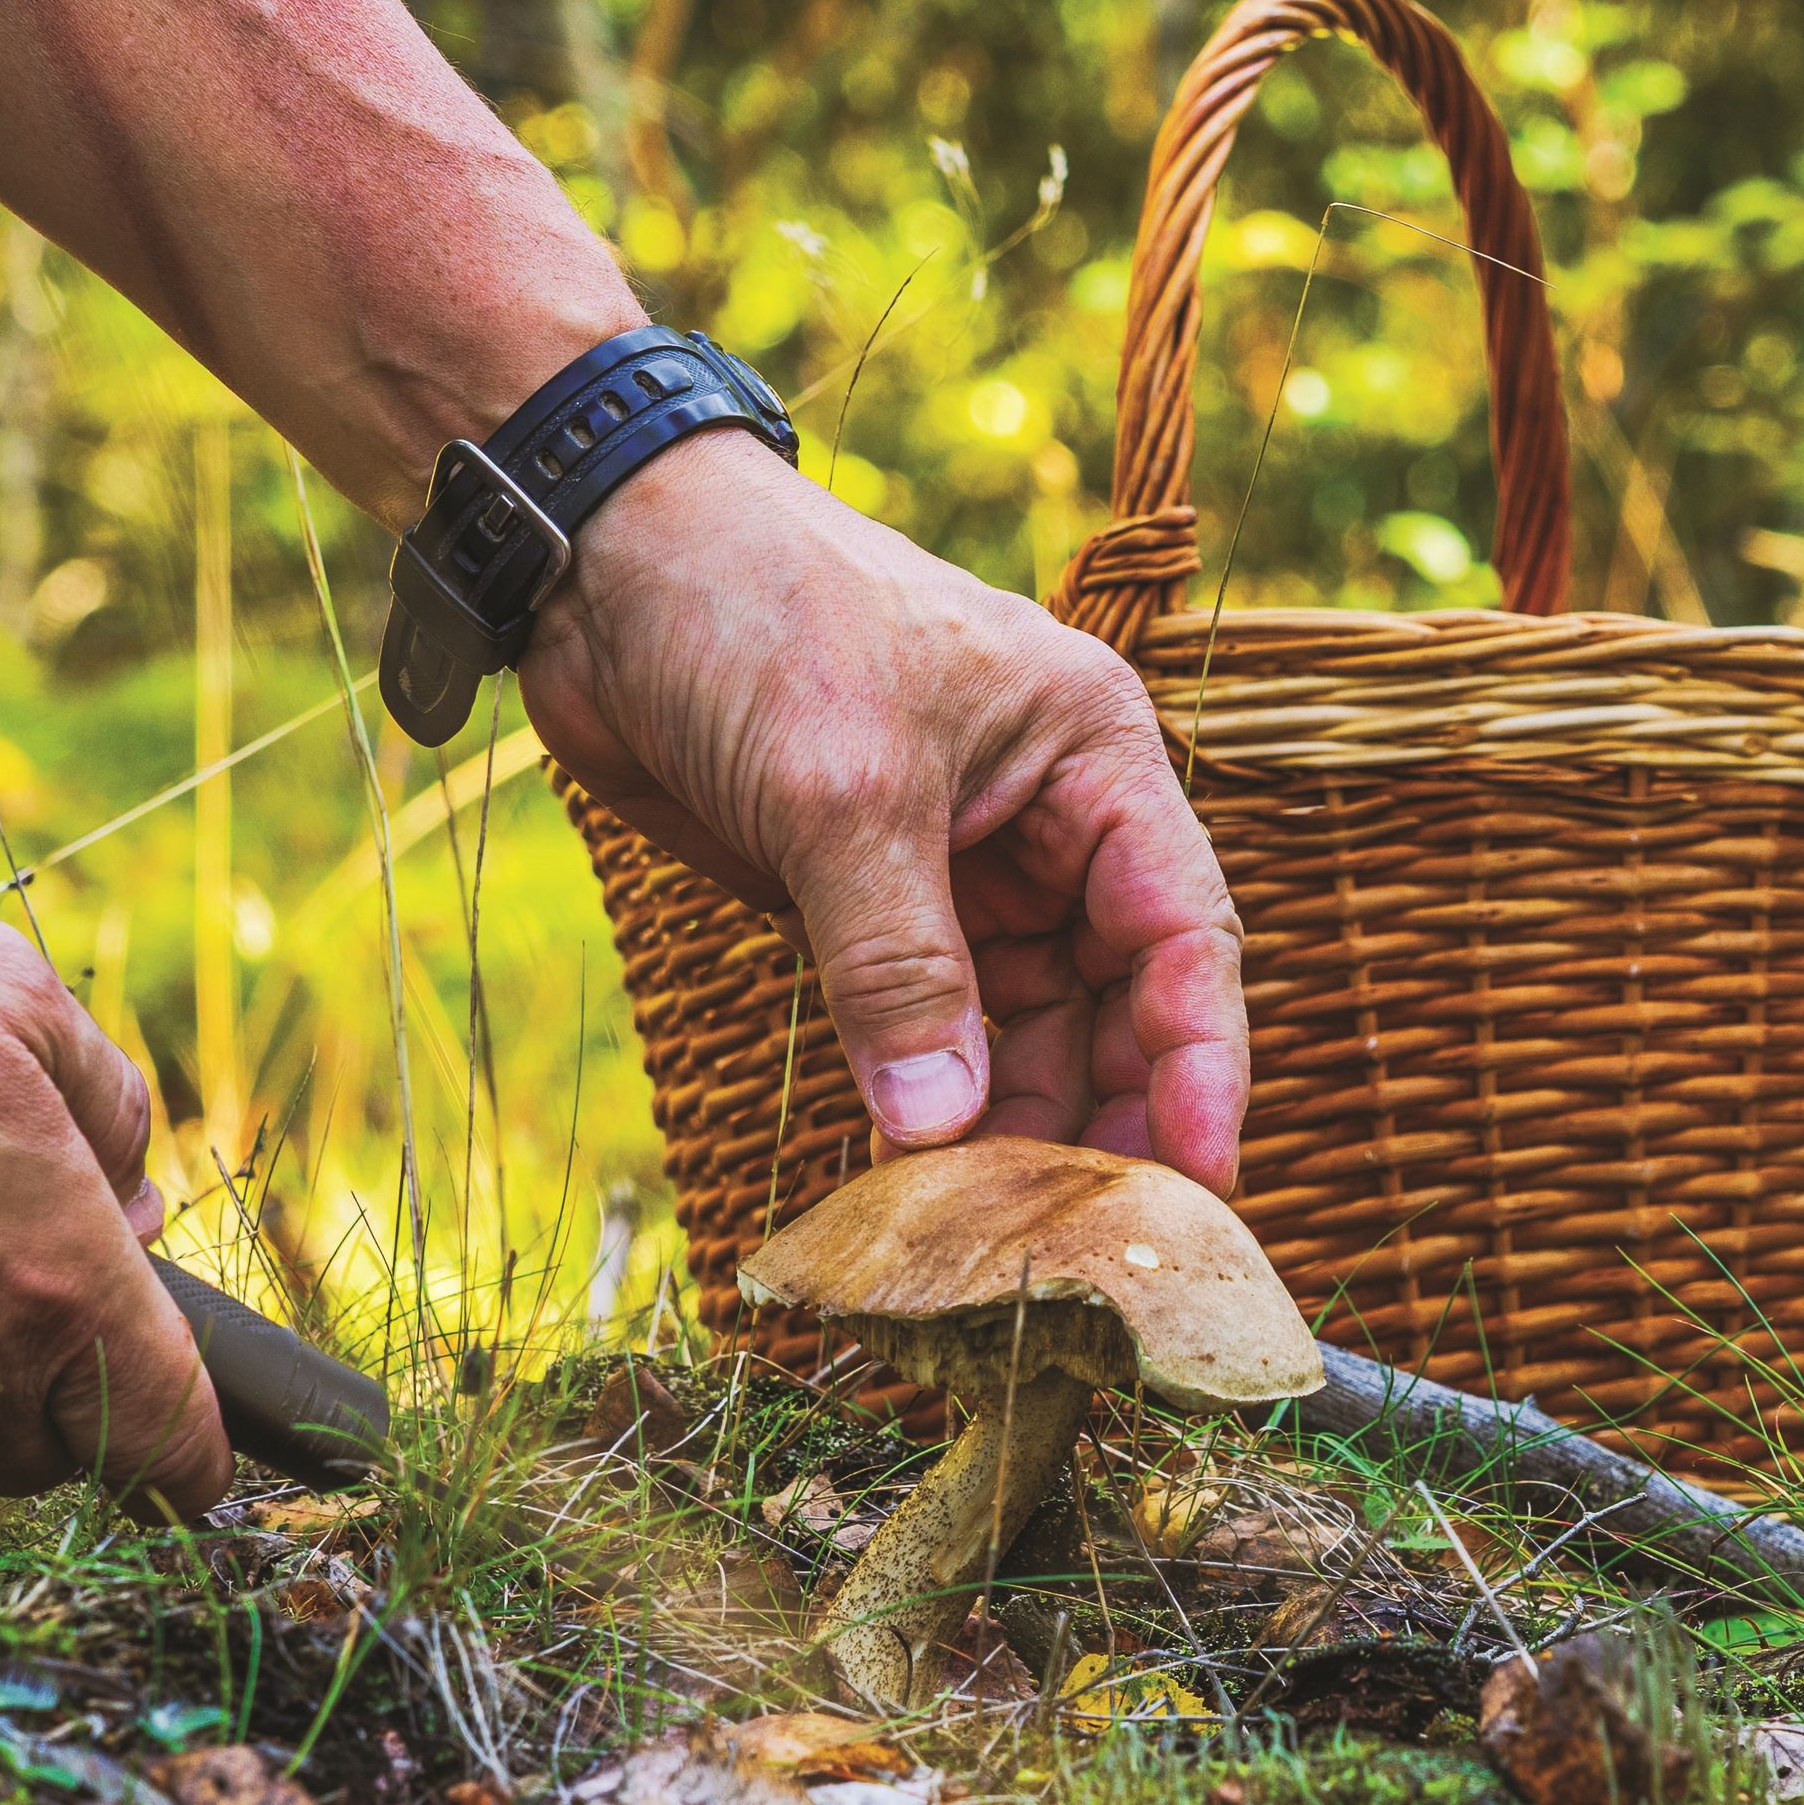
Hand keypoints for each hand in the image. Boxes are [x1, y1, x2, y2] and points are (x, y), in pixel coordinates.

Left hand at [519, 434, 1250, 1189]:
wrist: (603, 567)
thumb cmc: (756, 617)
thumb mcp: (842, 792)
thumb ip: (898, 966)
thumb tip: (941, 1132)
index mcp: (1093, 753)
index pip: (1182, 929)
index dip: (1201, 1057)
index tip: (1198, 1175)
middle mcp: (1049, 819)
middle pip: (1117, 1001)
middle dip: (1104, 1115)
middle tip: (1079, 1238)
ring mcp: (961, 870)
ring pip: (1025, 1032)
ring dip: (1010, 1127)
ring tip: (986, 1229)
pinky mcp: (869, 908)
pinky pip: (924, 1031)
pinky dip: (924, 1106)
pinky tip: (912, 1180)